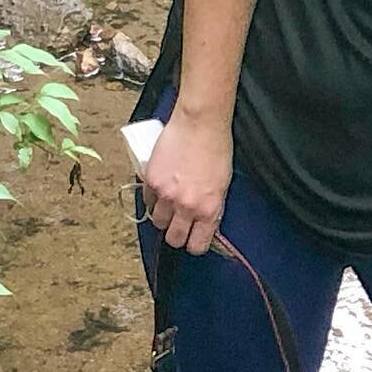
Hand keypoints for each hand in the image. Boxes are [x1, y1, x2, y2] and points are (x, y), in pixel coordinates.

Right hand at [143, 108, 233, 254]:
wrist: (200, 125)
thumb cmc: (217, 151)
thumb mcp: (223, 186)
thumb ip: (211, 207)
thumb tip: (203, 223)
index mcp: (209, 210)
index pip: (196, 245)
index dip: (194, 244)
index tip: (193, 240)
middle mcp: (186, 206)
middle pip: (173, 238)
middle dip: (176, 235)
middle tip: (179, 225)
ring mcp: (166, 194)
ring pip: (157, 222)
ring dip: (163, 217)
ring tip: (169, 205)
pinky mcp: (151, 180)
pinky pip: (148, 201)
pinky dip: (153, 199)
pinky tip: (161, 190)